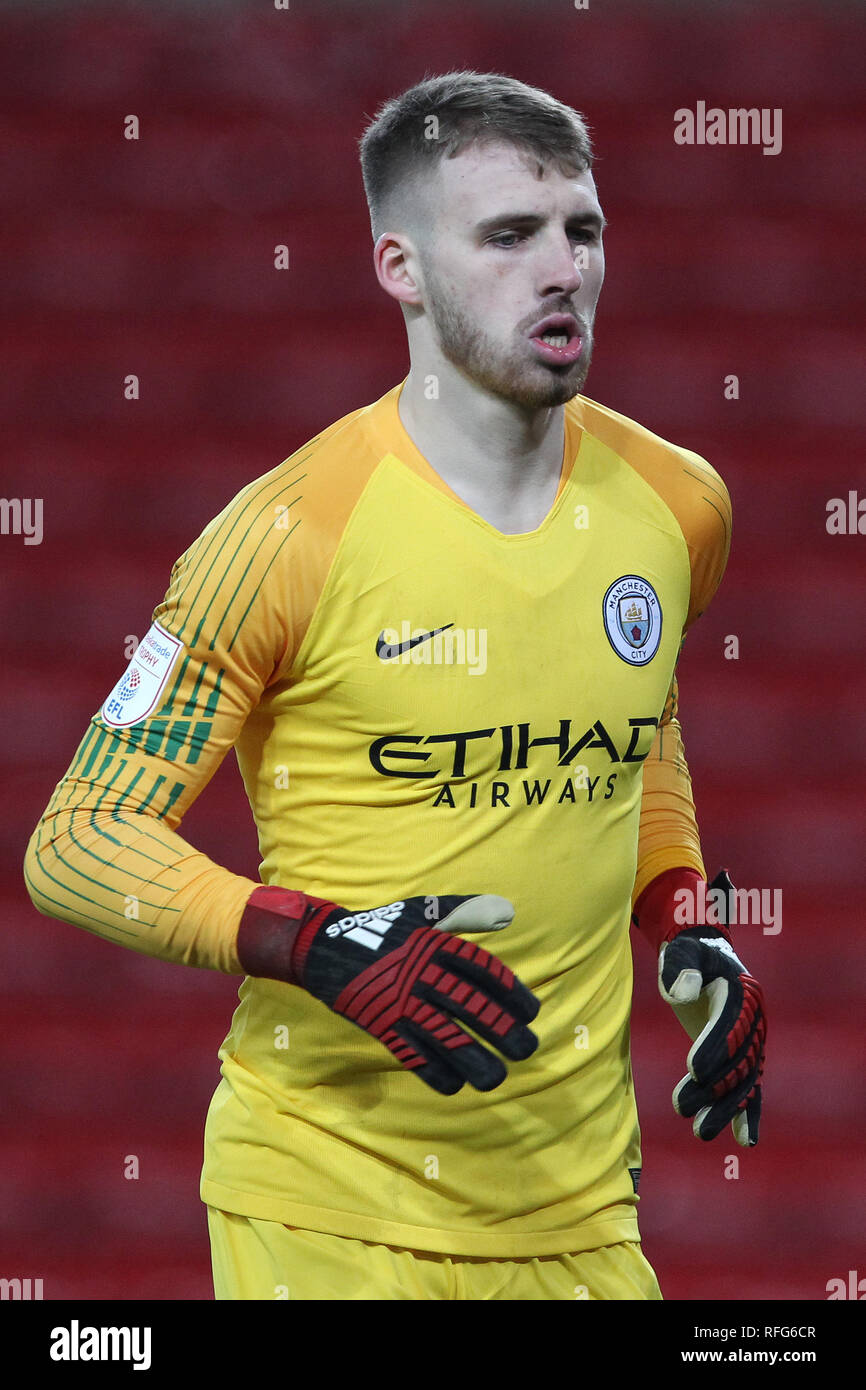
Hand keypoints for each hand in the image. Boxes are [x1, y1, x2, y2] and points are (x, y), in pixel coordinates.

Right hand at [237, 887, 539, 1094]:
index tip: (531, 1012)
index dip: (512, 993)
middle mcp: (422, 975)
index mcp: (435, 945)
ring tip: (497, 1078)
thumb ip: (464, 913)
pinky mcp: (381, 1025)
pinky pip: (413, 1055)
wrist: (327, 947)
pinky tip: (455, 1084)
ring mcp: (401, 1002)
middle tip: (526, 1050)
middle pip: (471, 1007)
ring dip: (475, 1061)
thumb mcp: (421, 912)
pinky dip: (435, 1073)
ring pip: (445, 1038)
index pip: (484, 971)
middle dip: (503, 1031)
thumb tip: (506, 913)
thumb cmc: (382, 928)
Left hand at [658, 870, 765, 1145]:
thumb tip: (682, 992)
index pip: (729, 1026)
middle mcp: (754, 1022)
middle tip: (681, 1107)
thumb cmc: (687, 952)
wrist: (702, 956)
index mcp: (742, 993)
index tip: (693, 1070)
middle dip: (712, 1086)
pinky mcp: (742, 1056)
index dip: (713, 1048)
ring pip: (742, 1081)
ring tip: (699, 1132)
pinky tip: (745, 1141)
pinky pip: (750, 1089)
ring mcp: (751, 1042)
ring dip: (724, 1108)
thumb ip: (679, 966)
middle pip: (737, 1060)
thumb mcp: (681, 951)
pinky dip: (750, 1115)